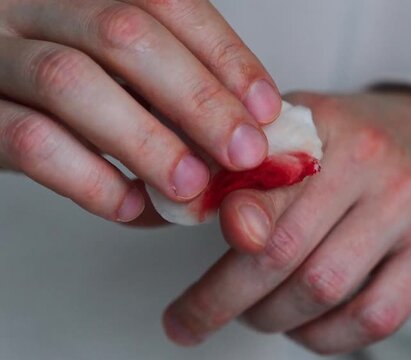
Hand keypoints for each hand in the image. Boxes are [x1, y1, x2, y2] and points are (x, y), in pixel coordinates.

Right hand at [0, 0, 280, 221]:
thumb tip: (246, 138)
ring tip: (192, 185)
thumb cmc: (71, 92)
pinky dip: (89, 179)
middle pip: (124, 34)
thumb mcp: (124, 75)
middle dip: (197, 98)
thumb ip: (173, 94)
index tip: (265, 108)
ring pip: (70, 81)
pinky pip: (28, 140)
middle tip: (242, 152)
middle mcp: (37, 6)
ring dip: (146, 141)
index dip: (224, 55)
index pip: (167, 2)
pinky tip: (129, 204)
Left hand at [162, 90, 410, 353]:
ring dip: (271, 317)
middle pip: (285, 249)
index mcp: (325, 124)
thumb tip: (178, 209)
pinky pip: (373, 316)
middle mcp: (372, 161)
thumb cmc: (348, 145)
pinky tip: (301, 327)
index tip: (182, 281)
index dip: (220, 239)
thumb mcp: (293, 132)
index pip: (262, 189)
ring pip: (324, 287)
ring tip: (252, 314)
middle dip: (223, 299)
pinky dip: (324, 336)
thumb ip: (240, 167)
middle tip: (188, 322)